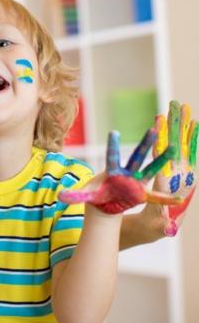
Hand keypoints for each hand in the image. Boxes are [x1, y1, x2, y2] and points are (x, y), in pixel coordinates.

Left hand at [59, 130, 181, 213]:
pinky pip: (156, 196)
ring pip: (150, 169)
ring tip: (173, 149)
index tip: (114, 131)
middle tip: (154, 128)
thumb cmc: (96, 194)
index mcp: (112, 171)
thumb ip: (75, 195)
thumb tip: (60, 197)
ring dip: (161, 161)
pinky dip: (166, 199)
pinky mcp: (141, 193)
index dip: (113, 145)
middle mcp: (126, 173)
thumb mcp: (85, 195)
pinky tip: (178, 200)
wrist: (105, 205)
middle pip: (136, 156)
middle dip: (145, 144)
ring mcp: (136, 182)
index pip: (112, 156)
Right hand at [150, 101, 197, 235]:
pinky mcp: (168, 167)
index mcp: (175, 186)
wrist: (156, 225)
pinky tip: (168, 119)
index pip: (171, 162)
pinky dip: (169, 132)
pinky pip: (169, 146)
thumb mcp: (159, 228)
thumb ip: (164, 228)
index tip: (165, 132)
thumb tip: (169, 230)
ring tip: (179, 106)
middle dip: (180, 127)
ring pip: (176, 142)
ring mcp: (174, 169)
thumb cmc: (155, 227)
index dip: (168, 148)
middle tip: (181, 107)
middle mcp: (178, 175)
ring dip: (177, 124)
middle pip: (179, 146)